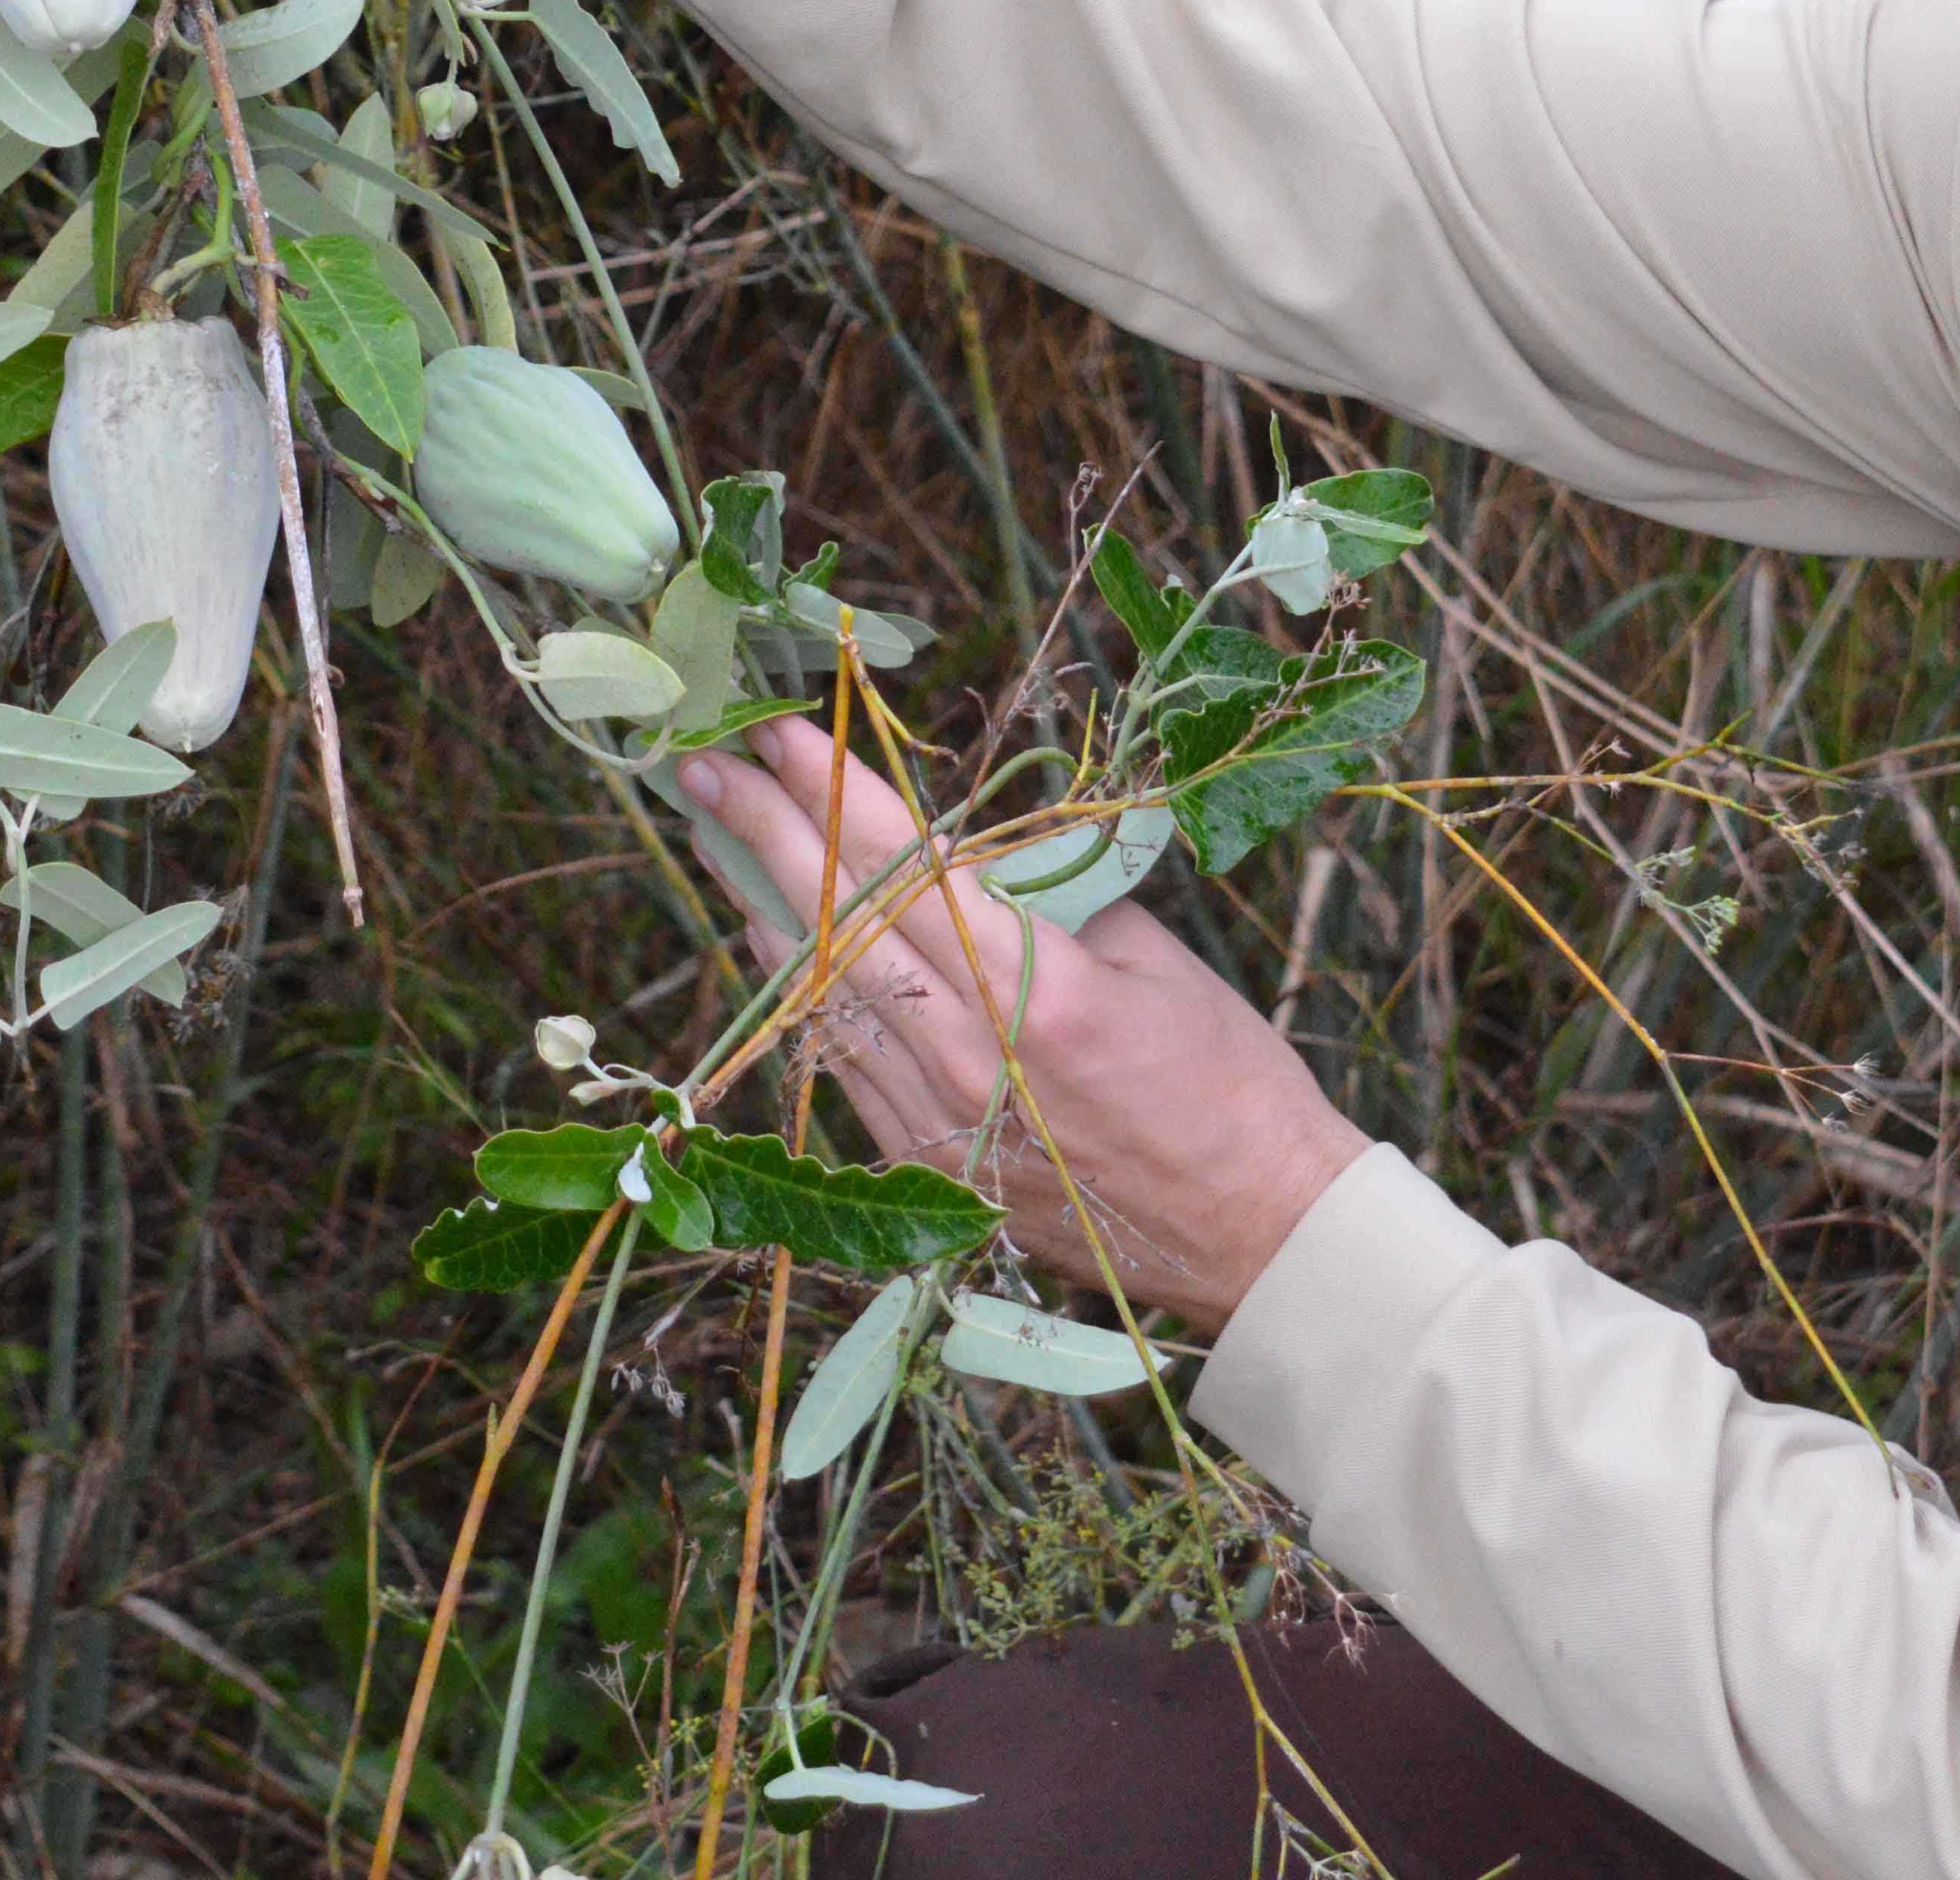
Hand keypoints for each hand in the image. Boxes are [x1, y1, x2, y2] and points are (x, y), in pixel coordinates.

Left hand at [683, 718, 1369, 1334]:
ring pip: (819, 996)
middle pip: (838, 925)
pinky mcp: (927, 1168)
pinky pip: (840, 1061)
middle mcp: (969, 1059)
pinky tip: (771, 941)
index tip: (782, 731)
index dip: (837, 792)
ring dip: (760, 906)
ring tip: (716, 835)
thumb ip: (1046, 904)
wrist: (1254, 1229)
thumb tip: (963, 856)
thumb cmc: (1227, 1081)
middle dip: (764, 831)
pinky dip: (799, 990)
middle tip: (705, 767)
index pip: (905, 868)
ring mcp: (937, 1123)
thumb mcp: (1150, 961)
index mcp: (1038, 993)